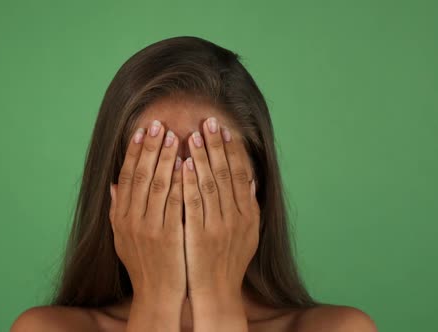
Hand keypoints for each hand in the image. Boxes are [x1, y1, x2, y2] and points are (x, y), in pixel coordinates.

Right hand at [109, 120, 185, 303]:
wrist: (157, 293)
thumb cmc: (143, 263)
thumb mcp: (122, 237)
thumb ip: (118, 211)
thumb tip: (115, 185)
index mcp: (121, 217)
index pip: (127, 177)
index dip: (134, 152)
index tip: (141, 131)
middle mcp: (132, 220)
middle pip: (141, 175)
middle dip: (150, 147)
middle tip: (159, 123)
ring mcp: (150, 227)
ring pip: (158, 184)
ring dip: (167, 158)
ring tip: (176, 136)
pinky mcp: (170, 235)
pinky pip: (176, 202)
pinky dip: (180, 181)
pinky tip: (187, 165)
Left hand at [182, 117, 259, 310]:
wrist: (217, 292)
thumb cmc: (229, 261)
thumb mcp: (247, 235)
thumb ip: (249, 207)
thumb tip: (253, 181)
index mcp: (249, 215)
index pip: (242, 174)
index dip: (234, 150)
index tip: (226, 129)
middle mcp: (237, 217)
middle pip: (227, 173)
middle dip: (217, 145)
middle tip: (209, 121)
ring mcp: (219, 226)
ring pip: (211, 183)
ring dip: (202, 157)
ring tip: (193, 134)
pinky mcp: (199, 234)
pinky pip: (194, 203)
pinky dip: (190, 181)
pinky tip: (184, 163)